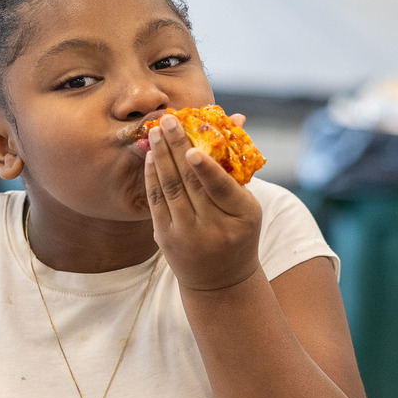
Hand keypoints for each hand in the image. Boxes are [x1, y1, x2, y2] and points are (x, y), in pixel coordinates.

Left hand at [144, 112, 261, 290]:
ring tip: (156, 131)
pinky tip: (150, 155)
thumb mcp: (246, 205)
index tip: (192, 149)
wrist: (219, 280)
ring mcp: (186, 234)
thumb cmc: (237, 233)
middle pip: (191, 183)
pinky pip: (156, 201)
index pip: (221, 189)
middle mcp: (213, 228)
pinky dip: (152, 176)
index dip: (205, 169)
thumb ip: (235, 164)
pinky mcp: (165, 237)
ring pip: (170, 189)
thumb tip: (235, 118)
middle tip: (168, 120)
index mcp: (241, 217)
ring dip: (160, 157)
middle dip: (176, 148)